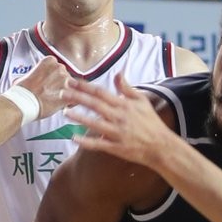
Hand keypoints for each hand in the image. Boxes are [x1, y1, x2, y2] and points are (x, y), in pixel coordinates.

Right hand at [17, 56, 72, 118]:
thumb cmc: (23, 92)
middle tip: (54, 94)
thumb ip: (36, 74)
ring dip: (68, 94)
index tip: (51, 84)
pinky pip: (76, 99)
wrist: (23, 103)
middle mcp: (60, 68)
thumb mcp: (27, 76)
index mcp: (49, 61)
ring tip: (57, 101)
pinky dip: (72, 103)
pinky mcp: (70, 94)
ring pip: (73, 88)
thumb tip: (34, 78)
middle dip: (62, 86)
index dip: (56, 78)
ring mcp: (66, 81)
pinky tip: (64, 106)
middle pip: (66, 77)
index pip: (58, 68)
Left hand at [61, 73, 179, 167]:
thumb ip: (127, 88)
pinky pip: (98, 144)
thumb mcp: (142, 101)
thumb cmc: (151, 123)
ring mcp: (117, 133)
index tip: (70, 81)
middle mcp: (119, 117)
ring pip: (95, 123)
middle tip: (61, 93)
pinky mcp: (116, 147)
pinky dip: (86, 141)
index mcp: (124, 104)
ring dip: (79, 117)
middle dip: (77, 98)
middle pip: (95, 105)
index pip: (100, 92)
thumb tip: (118, 73)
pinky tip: (74, 138)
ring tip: (64, 112)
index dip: (84, 86)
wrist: (161, 146)